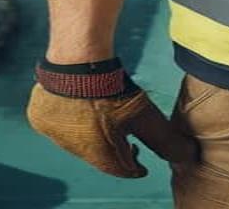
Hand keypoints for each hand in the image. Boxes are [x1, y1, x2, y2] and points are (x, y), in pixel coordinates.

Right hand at [25, 59, 198, 177]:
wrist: (78, 59)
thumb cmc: (113, 88)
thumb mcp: (145, 116)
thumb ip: (166, 140)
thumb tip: (189, 156)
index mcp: (97, 155)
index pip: (121, 170)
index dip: (135, 164)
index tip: (141, 156)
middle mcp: (72, 150)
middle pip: (98, 155)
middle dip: (113, 148)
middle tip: (127, 137)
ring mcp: (53, 133)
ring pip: (77, 139)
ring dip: (92, 133)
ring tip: (105, 116)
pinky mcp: (39, 116)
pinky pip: (58, 124)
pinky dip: (70, 119)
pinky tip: (82, 105)